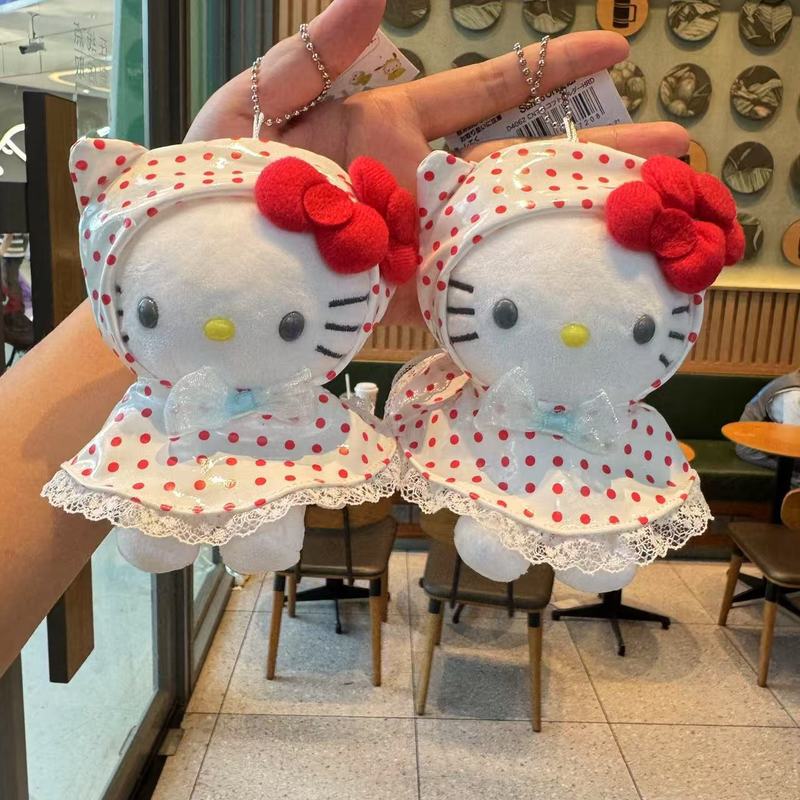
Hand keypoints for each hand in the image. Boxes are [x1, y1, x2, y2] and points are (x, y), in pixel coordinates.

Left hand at [186, 0, 688, 322]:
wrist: (200, 262)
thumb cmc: (222, 174)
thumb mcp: (258, 102)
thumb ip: (317, 54)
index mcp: (395, 129)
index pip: (490, 92)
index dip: (552, 68)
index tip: (617, 48)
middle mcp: (423, 185)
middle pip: (526, 163)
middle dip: (601, 153)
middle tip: (677, 147)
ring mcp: (423, 245)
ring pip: (514, 229)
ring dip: (580, 223)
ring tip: (655, 216)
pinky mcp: (409, 301)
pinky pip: (474, 294)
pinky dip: (524, 292)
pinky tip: (580, 290)